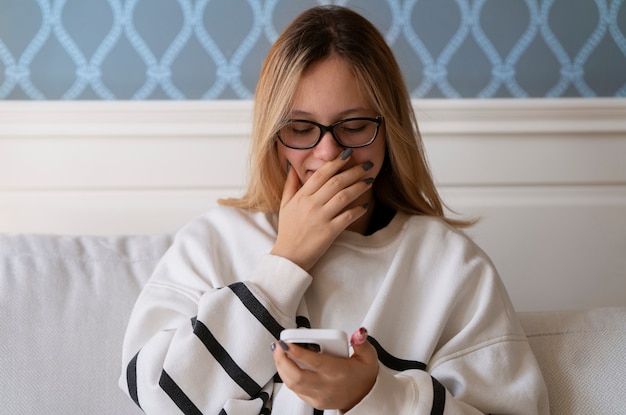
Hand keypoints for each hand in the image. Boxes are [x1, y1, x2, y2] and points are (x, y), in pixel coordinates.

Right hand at [270, 150, 373, 270]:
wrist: (289, 256)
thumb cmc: (288, 230)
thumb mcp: (285, 205)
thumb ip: (290, 184)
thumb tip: (292, 166)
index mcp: (302, 196)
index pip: (321, 173)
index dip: (336, 162)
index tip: (348, 154)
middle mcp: (311, 204)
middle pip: (336, 182)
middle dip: (354, 171)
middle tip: (367, 164)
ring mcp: (320, 217)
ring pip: (344, 196)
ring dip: (359, 186)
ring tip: (370, 181)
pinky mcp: (329, 232)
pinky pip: (347, 217)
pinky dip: (357, 210)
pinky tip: (365, 205)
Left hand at [272, 328, 377, 410]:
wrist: (366, 398)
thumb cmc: (364, 376)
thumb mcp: (368, 356)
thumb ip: (361, 342)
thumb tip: (358, 333)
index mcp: (338, 373)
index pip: (314, 362)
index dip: (297, 352)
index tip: (287, 342)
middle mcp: (327, 386)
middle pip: (297, 377)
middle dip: (282, 360)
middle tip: (278, 346)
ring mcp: (319, 396)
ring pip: (293, 385)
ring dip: (282, 368)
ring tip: (278, 353)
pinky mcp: (314, 402)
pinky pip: (296, 391)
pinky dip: (288, 377)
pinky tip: (286, 366)